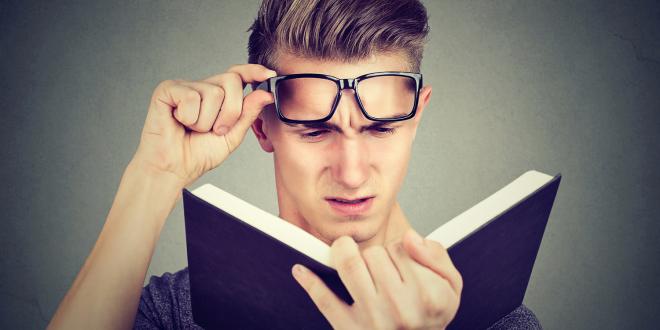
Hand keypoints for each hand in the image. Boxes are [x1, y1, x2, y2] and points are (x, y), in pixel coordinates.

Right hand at [131, 64, 275, 186]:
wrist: (174, 169)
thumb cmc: (198, 154)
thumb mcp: (232, 135)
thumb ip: (248, 113)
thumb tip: (265, 93)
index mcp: (219, 96)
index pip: (238, 74)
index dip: (253, 71)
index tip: (268, 75)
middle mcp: (202, 87)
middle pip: (231, 81)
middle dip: (231, 111)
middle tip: (217, 130)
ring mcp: (185, 87)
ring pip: (213, 92)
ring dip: (207, 121)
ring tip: (194, 129)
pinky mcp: (167, 90)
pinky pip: (190, 97)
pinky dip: (189, 117)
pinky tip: (179, 123)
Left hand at [292, 229, 462, 328]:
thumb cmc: (431, 316)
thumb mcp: (451, 286)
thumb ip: (436, 255)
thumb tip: (410, 237)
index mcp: (426, 295)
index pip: (401, 248)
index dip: (399, 249)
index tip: (401, 262)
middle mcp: (399, 308)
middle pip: (374, 254)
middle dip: (375, 254)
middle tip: (381, 268)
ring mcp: (371, 319)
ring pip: (350, 265)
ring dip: (346, 255)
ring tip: (348, 254)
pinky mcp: (349, 329)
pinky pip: (324, 300)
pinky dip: (310, 282)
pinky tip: (300, 270)